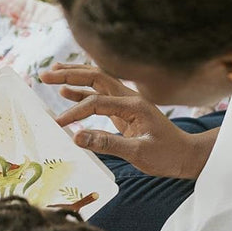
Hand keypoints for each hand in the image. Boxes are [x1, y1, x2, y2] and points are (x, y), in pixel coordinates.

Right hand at [40, 63, 211, 178]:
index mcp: (133, 105)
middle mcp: (129, 98)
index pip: (96, 102)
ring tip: (50, 75)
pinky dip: (82, 92)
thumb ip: (108, 144)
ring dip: (73, 78)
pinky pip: (99, 96)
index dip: (75, 112)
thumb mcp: (139, 153)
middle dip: (69, 75)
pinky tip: (66, 91)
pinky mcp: (124, 110)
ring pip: (96, 82)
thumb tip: (77, 137)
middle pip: (95, 77)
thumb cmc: (167, 155)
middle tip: (44, 75)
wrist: (186, 155)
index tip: (58, 125)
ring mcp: (126, 102)